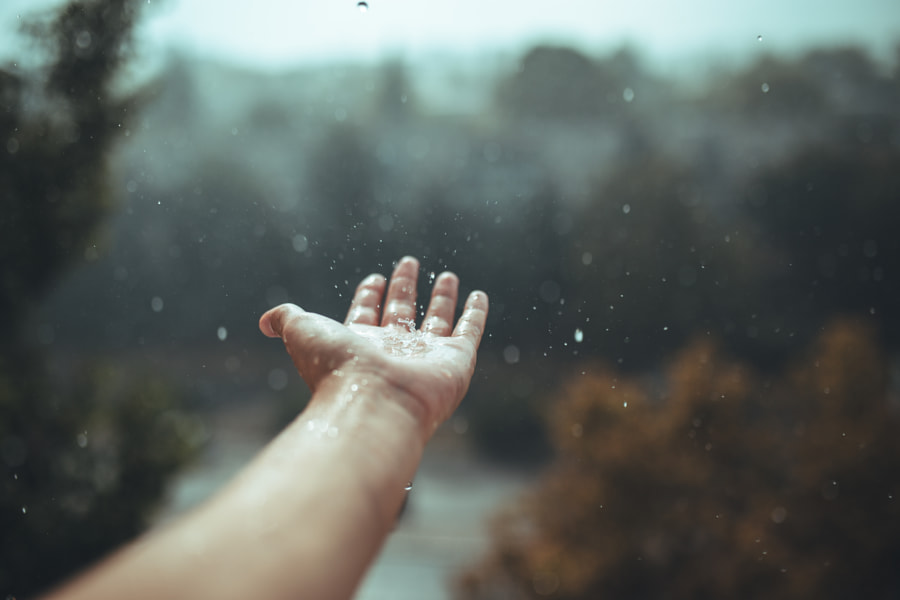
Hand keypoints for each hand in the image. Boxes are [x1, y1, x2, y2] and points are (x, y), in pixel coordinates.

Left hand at [259, 256, 487, 431]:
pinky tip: (478, 295)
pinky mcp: (455, 361)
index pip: (366, 313)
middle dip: (404, 287)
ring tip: (448, 276)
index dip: (369, 294)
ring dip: (442, 298)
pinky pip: (469, 332)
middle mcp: (393, 350)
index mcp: (359, 343)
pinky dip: (475, 314)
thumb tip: (263, 321)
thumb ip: (285, 319)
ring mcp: (426, 356)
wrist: (373, 403)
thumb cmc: (336, 369)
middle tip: (409, 263)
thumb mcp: (302, 332)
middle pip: (400, 312)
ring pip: (437, 320)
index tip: (374, 277)